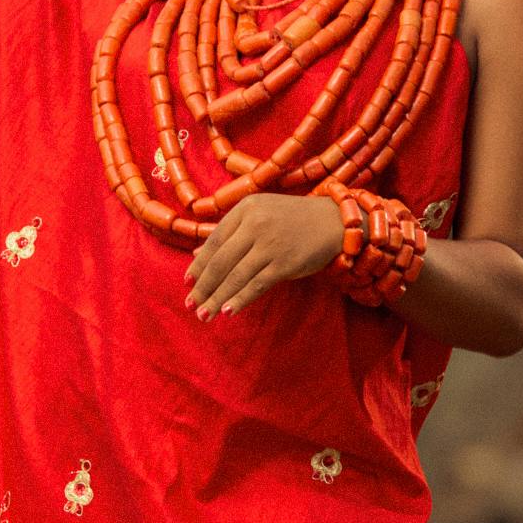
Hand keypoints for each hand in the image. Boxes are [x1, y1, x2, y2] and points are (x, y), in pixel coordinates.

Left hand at [184, 192, 344, 317]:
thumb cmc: (292, 219)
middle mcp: (256, 223)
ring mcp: (271, 244)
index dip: (199, 264)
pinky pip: (256, 285)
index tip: (187, 282)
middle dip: (203, 286)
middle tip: (190, 304)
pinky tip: (227, 311)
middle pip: (221, 261)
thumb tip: (196, 255)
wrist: (334, 221)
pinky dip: (240, 299)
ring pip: (236, 276)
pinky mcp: (285, 263)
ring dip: (217, 298)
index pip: (214, 240)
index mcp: (246, 208)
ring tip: (204, 314)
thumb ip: (229, 233)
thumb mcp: (259, 215)